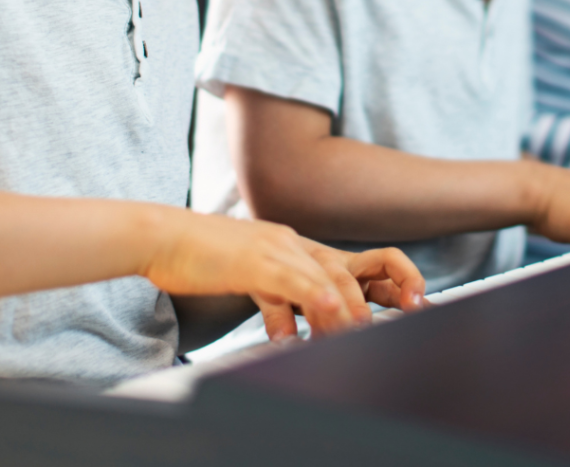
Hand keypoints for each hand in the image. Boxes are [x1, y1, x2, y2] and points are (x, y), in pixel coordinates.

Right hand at [144, 211, 425, 340]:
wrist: (163, 237)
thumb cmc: (203, 260)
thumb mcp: (250, 277)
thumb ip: (277, 297)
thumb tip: (295, 328)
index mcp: (293, 246)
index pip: (347, 262)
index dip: (381, 280)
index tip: (407, 302)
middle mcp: (290, 243)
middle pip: (345, 267)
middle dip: (378, 293)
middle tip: (403, 316)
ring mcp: (272, 249)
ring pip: (322, 275)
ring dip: (346, 306)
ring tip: (361, 333)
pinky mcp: (249, 261)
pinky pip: (286, 281)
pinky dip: (308, 297)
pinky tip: (321, 314)